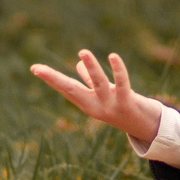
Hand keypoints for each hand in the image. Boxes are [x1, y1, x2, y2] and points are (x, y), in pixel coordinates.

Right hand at [29, 48, 163, 144]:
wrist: (145, 127)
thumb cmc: (122, 107)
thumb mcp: (104, 94)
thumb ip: (91, 81)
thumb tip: (78, 64)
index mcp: (87, 103)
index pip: (65, 88)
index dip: (51, 78)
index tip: (34, 68)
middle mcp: (95, 106)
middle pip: (72, 90)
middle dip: (54, 79)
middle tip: (38, 68)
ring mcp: (111, 106)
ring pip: (99, 84)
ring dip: (92, 68)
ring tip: (83, 51)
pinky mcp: (127, 103)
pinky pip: (122, 84)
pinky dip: (118, 70)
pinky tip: (113, 56)